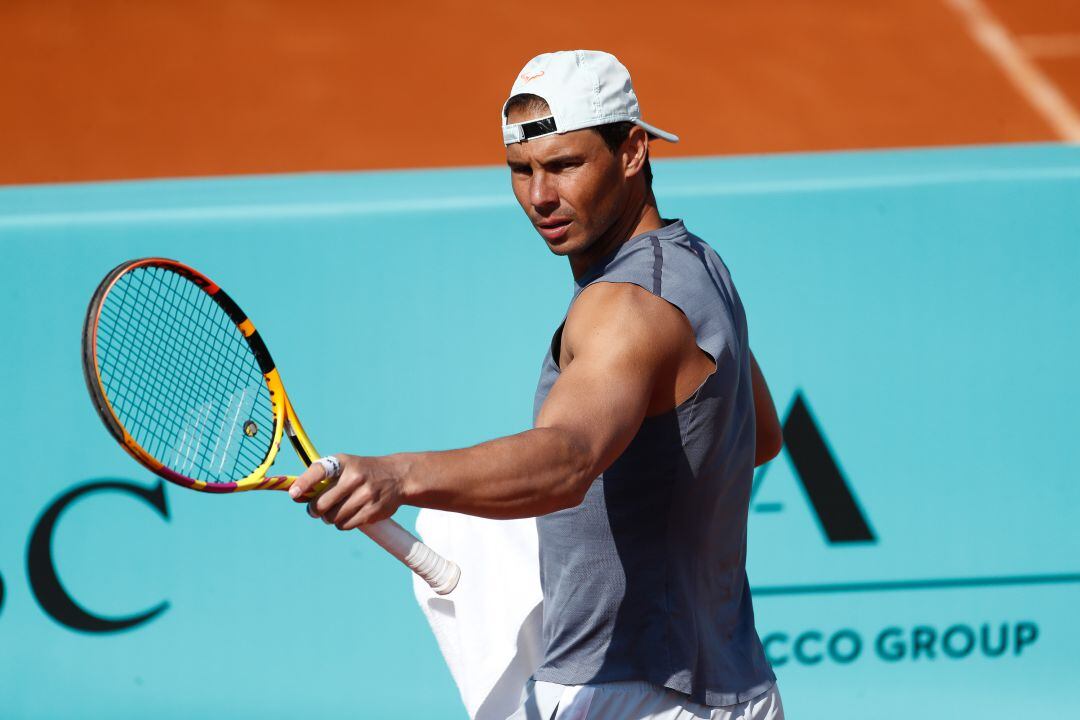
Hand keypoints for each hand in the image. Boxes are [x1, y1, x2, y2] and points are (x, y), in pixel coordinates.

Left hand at [289, 454, 403, 530]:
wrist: (397, 477)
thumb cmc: (362, 472)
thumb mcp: (346, 465)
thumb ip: (322, 477)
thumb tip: (296, 495)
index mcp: (344, 462)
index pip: (320, 471)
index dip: (304, 482)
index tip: (294, 493)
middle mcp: (355, 477)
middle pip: (322, 503)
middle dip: (314, 510)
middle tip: (315, 510)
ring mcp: (365, 495)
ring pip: (333, 517)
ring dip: (329, 518)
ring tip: (335, 511)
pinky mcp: (372, 511)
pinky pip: (346, 525)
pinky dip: (342, 523)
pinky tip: (348, 515)